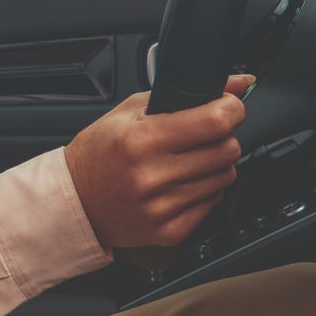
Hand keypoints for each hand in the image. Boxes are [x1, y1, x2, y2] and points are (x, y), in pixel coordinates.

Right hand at [63, 76, 252, 248]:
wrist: (75, 200)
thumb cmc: (99, 152)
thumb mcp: (129, 111)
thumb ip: (183, 94)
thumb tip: (240, 84)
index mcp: (141, 139)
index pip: (215, 121)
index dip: (231, 108)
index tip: (228, 106)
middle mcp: (152, 176)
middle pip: (227, 150)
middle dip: (222, 137)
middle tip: (202, 135)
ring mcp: (162, 207)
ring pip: (225, 177)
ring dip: (213, 165)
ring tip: (186, 161)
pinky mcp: (170, 231)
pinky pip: (213, 203)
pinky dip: (203, 191)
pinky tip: (179, 184)